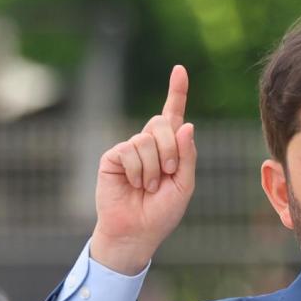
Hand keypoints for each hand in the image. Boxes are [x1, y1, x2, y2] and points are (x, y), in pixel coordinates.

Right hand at [91, 64, 197, 274]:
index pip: (174, 115)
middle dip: (170, 148)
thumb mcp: (184, 185)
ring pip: (146, 139)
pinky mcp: (113, 156)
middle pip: (162, 122)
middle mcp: (149, 144)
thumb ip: (187, 156)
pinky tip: (134, 184)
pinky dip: (137, 171)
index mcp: (170, 149)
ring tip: (148, 187)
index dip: (176, 92)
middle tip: (168, 173)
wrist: (137, 232)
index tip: (179, 69)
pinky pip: (129, 150)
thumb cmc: (162, 212)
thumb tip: (186, 125)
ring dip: (153, 167)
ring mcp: (129, 149)